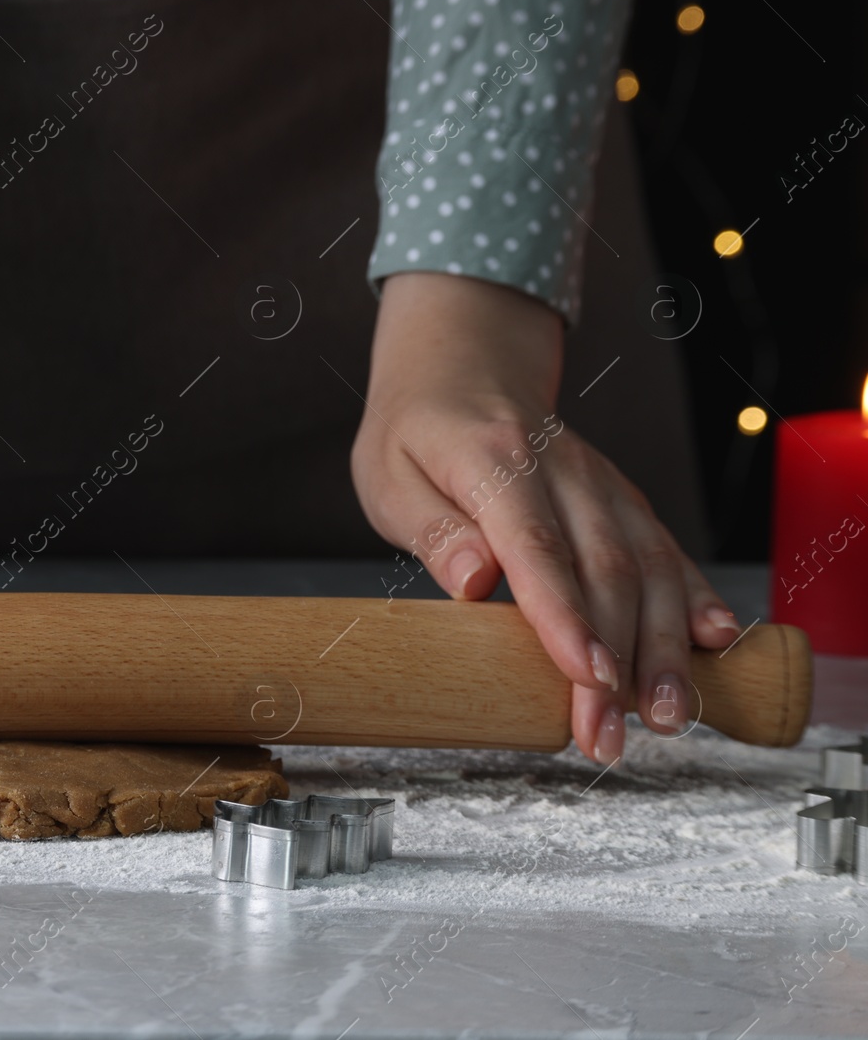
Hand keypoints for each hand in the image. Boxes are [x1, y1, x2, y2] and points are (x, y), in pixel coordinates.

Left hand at [352, 272, 740, 763]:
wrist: (464, 367)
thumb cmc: (418, 433)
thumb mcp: (388, 475)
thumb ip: (431, 528)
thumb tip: (473, 581)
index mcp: (494, 460)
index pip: (536, 545)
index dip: (564, 616)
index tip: (586, 677)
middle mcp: (563, 470)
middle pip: (602, 571)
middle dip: (615, 662)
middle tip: (606, 737)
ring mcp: (602, 485)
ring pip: (648, 566)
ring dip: (664, 647)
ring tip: (666, 717)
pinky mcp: (622, 501)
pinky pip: (666, 550)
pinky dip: (694, 598)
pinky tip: (717, 645)